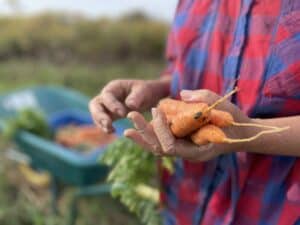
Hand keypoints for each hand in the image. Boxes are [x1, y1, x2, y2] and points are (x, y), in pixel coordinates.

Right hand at [89, 78, 170, 132]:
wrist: (148, 97)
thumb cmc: (146, 91)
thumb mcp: (144, 91)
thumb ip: (137, 97)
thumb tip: (129, 105)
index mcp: (114, 87)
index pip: (107, 96)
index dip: (113, 105)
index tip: (123, 114)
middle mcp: (107, 96)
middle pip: (95, 104)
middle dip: (99, 115)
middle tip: (108, 124)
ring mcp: (106, 106)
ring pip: (96, 114)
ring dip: (101, 123)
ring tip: (110, 130)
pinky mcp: (109, 115)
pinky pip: (102, 122)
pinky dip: (105, 127)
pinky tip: (112, 132)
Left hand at [125, 89, 254, 160]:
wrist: (241, 133)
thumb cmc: (233, 121)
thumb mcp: (223, 106)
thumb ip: (204, 98)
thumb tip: (182, 93)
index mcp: (197, 151)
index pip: (171, 146)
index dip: (161, 129)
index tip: (156, 109)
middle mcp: (187, 154)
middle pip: (159, 148)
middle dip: (144, 133)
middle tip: (130, 117)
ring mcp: (184, 149)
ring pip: (159, 147)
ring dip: (144, 136)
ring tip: (128, 125)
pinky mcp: (183, 143)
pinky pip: (164, 141)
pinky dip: (153, 133)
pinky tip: (142, 124)